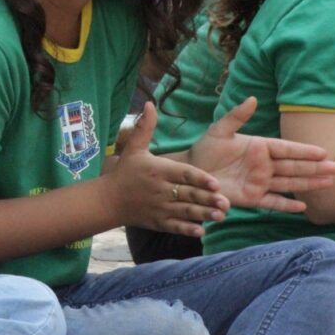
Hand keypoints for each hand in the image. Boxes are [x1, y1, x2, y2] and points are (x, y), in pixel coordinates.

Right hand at [108, 102, 228, 236]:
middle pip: (187, 194)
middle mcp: (160, 190)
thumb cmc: (125, 171)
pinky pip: (174, 227)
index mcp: (157, 170)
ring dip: (203, 214)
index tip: (216, 183)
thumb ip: (146, 127)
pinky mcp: (157, 222)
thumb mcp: (134, 147)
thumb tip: (150, 103)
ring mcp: (159, 208)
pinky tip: (202, 230)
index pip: (182, 174)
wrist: (108, 199)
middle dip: (207, 199)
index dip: (200, 179)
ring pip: (184, 212)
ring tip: (221, 216)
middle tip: (226, 202)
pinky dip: (187, 229)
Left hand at [189, 97, 334, 212]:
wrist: (191, 173)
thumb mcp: (219, 130)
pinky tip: (303, 207)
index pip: (287, 149)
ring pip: (289, 184)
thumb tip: (252, 98)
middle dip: (315, 168)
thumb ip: (236, 116)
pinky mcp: (252, 198)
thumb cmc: (205, 149)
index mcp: (259, 147)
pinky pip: (273, 202)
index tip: (323, 151)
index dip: (304, 151)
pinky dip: (287, 205)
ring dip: (309, 184)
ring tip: (329, 183)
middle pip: (294, 167)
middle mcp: (264, 165)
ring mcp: (260, 182)